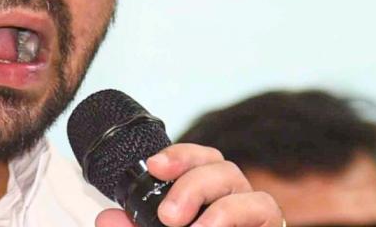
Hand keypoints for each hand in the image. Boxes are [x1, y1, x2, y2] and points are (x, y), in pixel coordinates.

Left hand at [96, 143, 282, 226]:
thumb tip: (105, 219)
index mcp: (206, 196)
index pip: (198, 159)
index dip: (179, 155)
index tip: (154, 165)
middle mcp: (232, 198)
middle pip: (220, 165)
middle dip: (191, 181)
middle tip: (168, 216)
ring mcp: (252, 213)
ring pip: (238, 182)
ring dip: (212, 203)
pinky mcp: (270, 224)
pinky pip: (263, 207)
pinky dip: (232, 216)